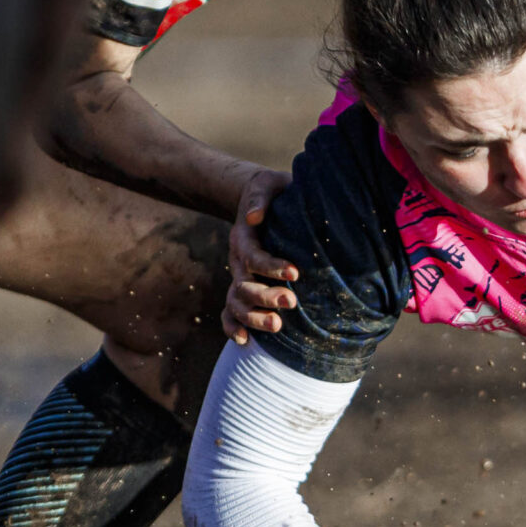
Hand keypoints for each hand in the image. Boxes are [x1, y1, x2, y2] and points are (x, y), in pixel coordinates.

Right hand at [223, 166, 296, 342]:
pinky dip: (233, 327)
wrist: (260, 201)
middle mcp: (237, 261)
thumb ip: (260, 197)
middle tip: (291, 303)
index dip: (272, 266)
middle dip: (266, 296)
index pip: (254, 256)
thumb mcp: (267, 185)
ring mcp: (238, 277)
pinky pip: (230, 312)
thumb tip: (254, 216)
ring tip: (277, 326)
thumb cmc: (272, 192)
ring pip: (236, 303)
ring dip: (253, 318)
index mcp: (244, 237)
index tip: (295, 273)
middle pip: (244, 285)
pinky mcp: (243, 288)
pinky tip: (245, 342)